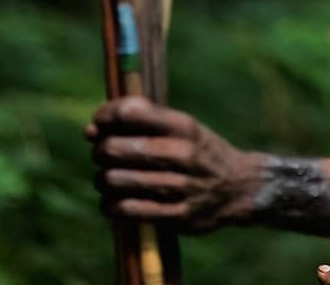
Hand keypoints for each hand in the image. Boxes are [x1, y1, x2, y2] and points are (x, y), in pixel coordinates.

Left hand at [86, 96, 260, 233]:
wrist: (239, 186)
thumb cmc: (198, 151)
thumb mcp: (182, 127)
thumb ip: (140, 125)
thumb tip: (90, 131)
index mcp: (183, 125)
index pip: (131, 112)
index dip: (105, 116)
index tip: (98, 123)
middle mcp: (183, 153)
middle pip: (117, 148)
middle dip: (100, 150)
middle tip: (102, 154)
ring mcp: (181, 186)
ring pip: (118, 181)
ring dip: (103, 180)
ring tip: (107, 179)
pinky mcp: (178, 217)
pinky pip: (128, 210)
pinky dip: (111, 205)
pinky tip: (113, 201)